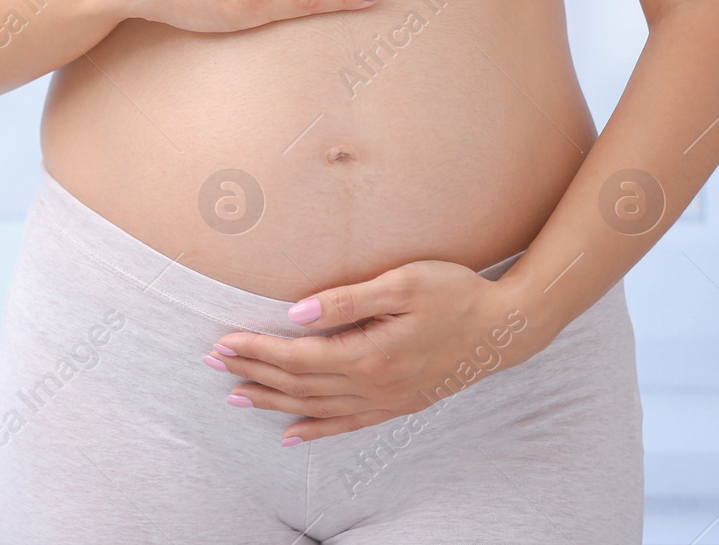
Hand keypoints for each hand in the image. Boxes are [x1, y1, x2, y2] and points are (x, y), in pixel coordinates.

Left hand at [206, 261, 542, 442]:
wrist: (506, 328)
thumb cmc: (455, 293)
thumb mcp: (402, 283)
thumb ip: (347, 299)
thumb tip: (296, 314)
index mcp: (369, 354)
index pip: (297, 357)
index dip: (256, 350)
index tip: (223, 341)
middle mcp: (373, 386)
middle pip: (298, 384)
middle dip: (252, 374)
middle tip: (212, 364)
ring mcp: (386, 400)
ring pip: (316, 408)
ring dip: (272, 402)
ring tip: (235, 396)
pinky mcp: (399, 405)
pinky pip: (347, 425)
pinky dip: (316, 431)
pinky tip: (292, 435)